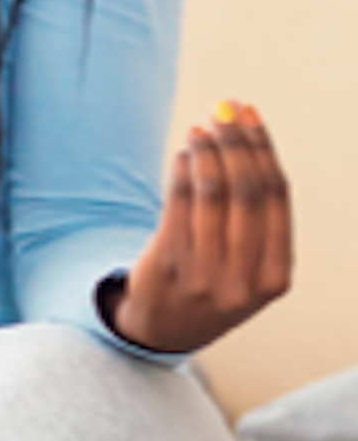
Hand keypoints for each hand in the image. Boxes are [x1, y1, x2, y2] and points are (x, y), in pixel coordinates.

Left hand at [112, 101, 291, 354]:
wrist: (165, 330)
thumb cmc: (214, 284)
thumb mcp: (250, 268)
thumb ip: (256, 218)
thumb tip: (245, 137)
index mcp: (275, 277)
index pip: (276, 198)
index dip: (264, 150)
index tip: (251, 116)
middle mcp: (242, 278)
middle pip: (246, 191)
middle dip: (237, 143)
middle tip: (225, 110)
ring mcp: (203, 274)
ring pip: (210, 195)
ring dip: (207, 152)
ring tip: (201, 129)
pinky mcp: (165, 265)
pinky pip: (176, 206)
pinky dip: (182, 172)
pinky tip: (184, 154)